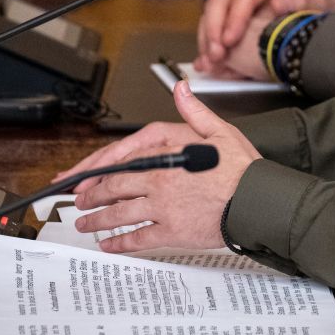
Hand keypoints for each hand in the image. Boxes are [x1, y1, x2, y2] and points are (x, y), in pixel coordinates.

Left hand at [71, 81, 261, 251]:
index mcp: (166, 158)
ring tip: (85, 224)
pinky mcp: (171, 232)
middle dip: (92, 196)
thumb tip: (181, 89)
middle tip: (79, 201)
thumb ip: (194, 111)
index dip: (100, 170)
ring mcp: (163, 209)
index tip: (87, 176)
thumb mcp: (220, 131)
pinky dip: (120, 242)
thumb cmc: (241, 170)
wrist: (255, 201)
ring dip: (98, 220)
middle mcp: (159, 183)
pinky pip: (138, 238)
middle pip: (114, 188)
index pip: (123, 162)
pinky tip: (109, 245)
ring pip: (120, 214)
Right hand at [195, 0, 331, 74]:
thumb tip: (279, 3)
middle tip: (217, 55)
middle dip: (214, 31)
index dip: (235, 18)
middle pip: (220, 1)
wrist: (308, 7)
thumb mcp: (313, 0)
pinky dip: (208, 45)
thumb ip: (300, 1)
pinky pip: (211, 26)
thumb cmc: (310, 2)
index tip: (230, 40)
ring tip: (211, 63)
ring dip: (208, 40)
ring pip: (211, 14)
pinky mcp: (227, 9)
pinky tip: (209, 62)